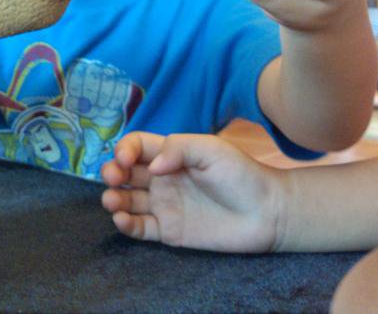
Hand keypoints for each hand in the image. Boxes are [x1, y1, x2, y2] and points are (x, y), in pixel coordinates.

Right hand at [100, 132, 285, 252]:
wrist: (268, 212)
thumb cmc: (241, 174)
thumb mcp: (210, 149)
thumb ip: (177, 148)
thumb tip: (151, 167)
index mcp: (169, 155)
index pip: (135, 147)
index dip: (124, 150)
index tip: (124, 159)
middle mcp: (161, 179)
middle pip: (124, 173)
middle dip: (110, 173)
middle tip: (112, 178)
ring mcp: (163, 205)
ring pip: (126, 200)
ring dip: (112, 199)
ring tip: (111, 201)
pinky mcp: (169, 231)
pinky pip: (140, 227)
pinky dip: (125, 224)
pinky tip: (122, 220)